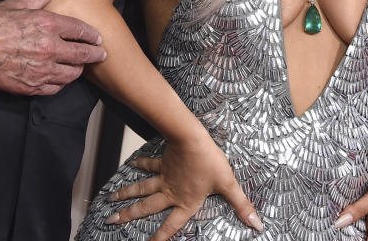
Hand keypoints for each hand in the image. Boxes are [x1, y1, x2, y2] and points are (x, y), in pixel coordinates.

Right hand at [0, 0, 105, 94]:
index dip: (92, 35)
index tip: (97, 37)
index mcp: (47, 25)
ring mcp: (41, 69)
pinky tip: (60, 78)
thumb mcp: (16, 4)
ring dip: (78, 70)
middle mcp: (49, 48)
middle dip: (94, 54)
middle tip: (100, 54)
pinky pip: (55, 88)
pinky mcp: (31, 86)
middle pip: (82, 55)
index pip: (80, 30)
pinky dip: (60, 83)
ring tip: (81, 67)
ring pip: (71, 74)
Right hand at [104, 133, 262, 240]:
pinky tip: (130, 165)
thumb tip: (257, 225)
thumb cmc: (210, 162)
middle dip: (128, 215)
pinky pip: (149, 166)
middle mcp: (171, 193)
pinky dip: (139, 166)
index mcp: (185, 202)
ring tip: (110, 200)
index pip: (171, 226)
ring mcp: (164, 177)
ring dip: (125, 195)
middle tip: (110, 220)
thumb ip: (241, 205)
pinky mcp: (163, 162)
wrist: (192, 138)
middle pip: (146, 208)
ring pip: (141, 189)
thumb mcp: (228, 185)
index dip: (160, 238)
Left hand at [335, 141, 367, 240]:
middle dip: (349, 233)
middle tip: (332, 231)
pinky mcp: (365, 192)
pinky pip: (354, 202)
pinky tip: (335, 201)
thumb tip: (341, 222)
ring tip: (330, 219)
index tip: (341, 240)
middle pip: (362, 233)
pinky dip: (346, 203)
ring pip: (358, 219)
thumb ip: (361, 209)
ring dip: (347, 219)